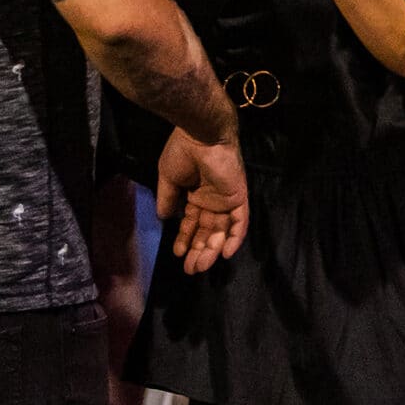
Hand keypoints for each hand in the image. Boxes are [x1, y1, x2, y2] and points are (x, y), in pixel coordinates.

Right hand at [155, 128, 248, 274]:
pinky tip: (223, 254)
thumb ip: (168, 199)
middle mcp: (211, 200)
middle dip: (198, 251)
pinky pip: (240, 222)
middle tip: (190, 269)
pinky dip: (235, 239)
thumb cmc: (182, 153)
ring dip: (212, 250)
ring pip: (222, 231)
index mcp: (195, 194)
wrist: (200, 136)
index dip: (185, 239)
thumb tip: (164, 219)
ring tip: (199, 266)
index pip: (191, 223)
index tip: (177, 254)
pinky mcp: (239, 198)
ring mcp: (226, 200)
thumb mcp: (168, 178)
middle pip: (207, 232)